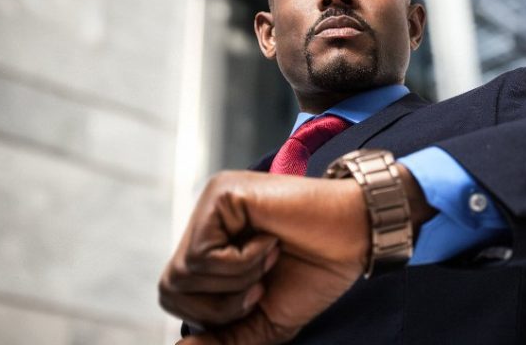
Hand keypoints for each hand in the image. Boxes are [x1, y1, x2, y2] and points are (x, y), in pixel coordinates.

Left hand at [161, 170, 370, 340]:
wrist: (354, 237)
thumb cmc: (315, 271)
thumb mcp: (264, 319)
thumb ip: (224, 338)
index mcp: (212, 245)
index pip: (175, 293)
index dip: (213, 312)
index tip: (260, 293)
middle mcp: (205, 221)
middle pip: (171, 286)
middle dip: (221, 304)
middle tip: (263, 284)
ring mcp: (212, 204)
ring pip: (185, 271)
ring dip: (237, 280)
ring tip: (271, 256)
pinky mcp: (222, 195)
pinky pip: (204, 254)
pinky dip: (242, 263)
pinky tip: (270, 240)